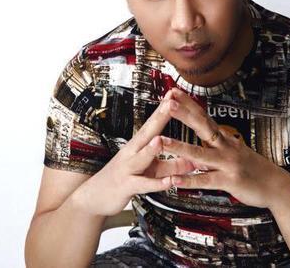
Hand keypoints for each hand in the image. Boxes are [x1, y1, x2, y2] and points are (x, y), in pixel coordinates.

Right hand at [74, 89, 196, 216]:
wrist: (96, 196)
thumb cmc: (126, 179)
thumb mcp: (151, 171)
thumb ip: (171, 166)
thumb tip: (193, 159)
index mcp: (138, 145)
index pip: (152, 123)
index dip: (162, 109)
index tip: (173, 93)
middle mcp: (131, 153)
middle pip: (146, 133)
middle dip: (159, 118)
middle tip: (171, 103)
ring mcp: (127, 169)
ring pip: (141, 158)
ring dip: (151, 149)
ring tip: (161, 140)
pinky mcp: (126, 186)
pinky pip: (143, 184)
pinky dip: (156, 183)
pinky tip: (169, 181)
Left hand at [160, 87, 289, 208]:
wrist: (278, 186)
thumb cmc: (255, 169)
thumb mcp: (235, 151)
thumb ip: (217, 144)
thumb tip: (203, 134)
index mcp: (225, 139)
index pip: (204, 116)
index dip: (189, 103)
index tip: (174, 91)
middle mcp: (225, 147)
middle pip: (202, 126)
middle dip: (184, 114)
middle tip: (168, 103)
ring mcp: (227, 163)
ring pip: (199, 154)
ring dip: (179, 146)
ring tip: (161, 141)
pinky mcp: (229, 181)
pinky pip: (205, 180)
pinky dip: (189, 180)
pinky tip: (175, 180)